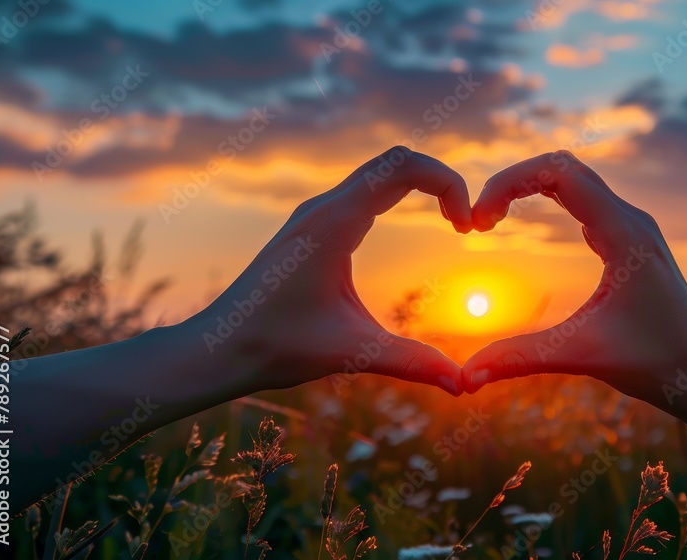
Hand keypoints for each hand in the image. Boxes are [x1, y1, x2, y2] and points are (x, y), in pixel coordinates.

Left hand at [192, 147, 470, 395]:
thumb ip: (412, 362)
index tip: (467, 227)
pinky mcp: (312, 230)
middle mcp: (324, 208)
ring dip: (421, 186)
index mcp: (334, 223)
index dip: (447, 183)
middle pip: (396, 161)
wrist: (218, 349)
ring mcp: (316, 215)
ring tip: (452, 224)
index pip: (403, 166)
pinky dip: (398, 197)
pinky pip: (364, 192)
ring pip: (379, 173)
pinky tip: (411, 229)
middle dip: (441, 181)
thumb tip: (465, 385)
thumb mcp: (352, 352)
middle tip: (465, 225)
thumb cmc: (276, 346)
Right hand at [463, 151, 686, 411]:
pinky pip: (585, 202)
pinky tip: (526, 226)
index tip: (477, 223)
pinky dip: (549, 200)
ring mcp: (634, 229)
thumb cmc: (656, 364)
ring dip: (530, 188)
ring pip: (575, 181)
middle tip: (478, 221)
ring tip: (492, 220)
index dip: (508, 183)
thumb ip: (521, 358)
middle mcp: (632, 220)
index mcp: (623, 233)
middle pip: (563, 167)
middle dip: (512, 182)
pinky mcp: (632, 243)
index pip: (558, 172)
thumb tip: (465, 378)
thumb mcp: (583, 356)